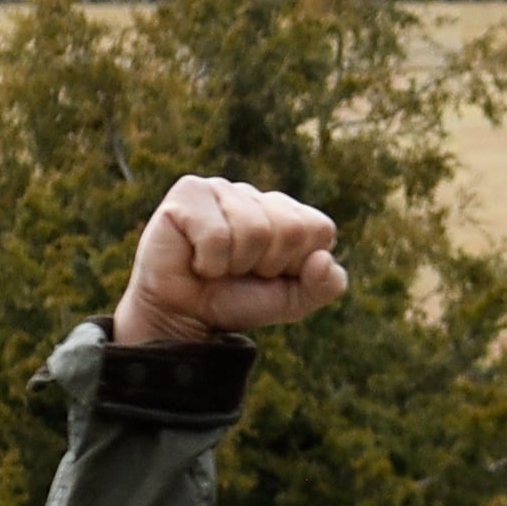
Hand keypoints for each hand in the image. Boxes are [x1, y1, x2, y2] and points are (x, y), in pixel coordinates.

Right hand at [116, 175, 349, 343]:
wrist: (182, 317)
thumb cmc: (236, 301)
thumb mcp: (293, 302)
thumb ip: (325, 286)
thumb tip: (323, 260)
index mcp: (288, 213)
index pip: (319, 229)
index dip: (296, 264)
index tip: (269, 274)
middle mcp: (257, 195)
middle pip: (290, 229)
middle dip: (266, 265)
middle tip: (240, 271)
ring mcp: (222, 188)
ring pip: (254, 231)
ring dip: (235, 264)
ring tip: (216, 265)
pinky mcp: (188, 192)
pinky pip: (217, 235)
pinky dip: (209, 262)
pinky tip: (196, 259)